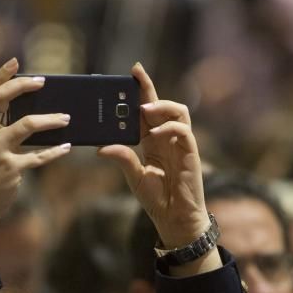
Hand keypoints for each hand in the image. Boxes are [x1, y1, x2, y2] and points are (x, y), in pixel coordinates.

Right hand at [0, 58, 70, 276]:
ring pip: (27, 125)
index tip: (15, 61)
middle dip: (23, 87)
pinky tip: (68, 147)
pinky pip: (39, 156)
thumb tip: (34, 115)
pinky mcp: (11, 168)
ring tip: (67, 118)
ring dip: (50, 120)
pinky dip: (55, 152)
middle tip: (44, 81)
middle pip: (3, 100)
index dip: (1, 76)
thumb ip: (2, 132)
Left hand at [97, 63, 209, 253]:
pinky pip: (183, 130)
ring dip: (161, 106)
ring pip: (178, 111)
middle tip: (135, 75)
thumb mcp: (134, 177)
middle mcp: (167, 138)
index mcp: (153, 141)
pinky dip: (168, 127)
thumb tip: (102, 148)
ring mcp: (180, 144)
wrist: (175, 219)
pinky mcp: (190, 153)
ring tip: (144, 110)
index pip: (147, 110)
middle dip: (149, 88)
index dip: (141, 91)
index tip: (131, 73)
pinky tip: (154, 134)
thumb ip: (123, 159)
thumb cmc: (158, 200)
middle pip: (162, 104)